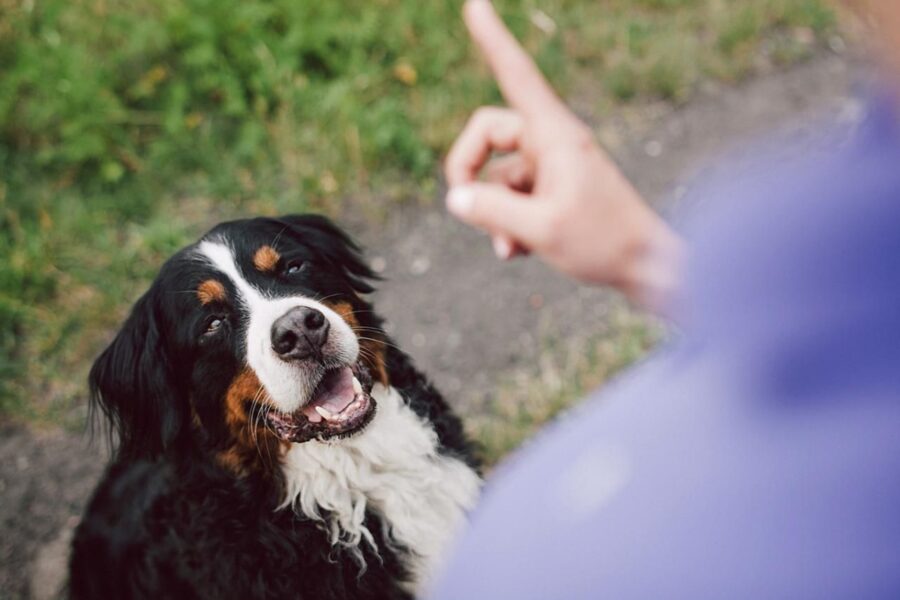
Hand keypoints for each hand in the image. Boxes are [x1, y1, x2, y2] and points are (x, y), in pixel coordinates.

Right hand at [444, 0, 683, 310]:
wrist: (645, 266)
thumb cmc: (603, 242)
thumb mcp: (541, 229)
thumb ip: (492, 212)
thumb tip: (455, 198)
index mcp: (555, 135)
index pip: (517, 77)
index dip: (494, 42)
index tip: (474, 5)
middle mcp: (551, 142)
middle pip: (488, 132)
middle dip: (469, 171)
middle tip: (462, 207)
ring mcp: (551, 167)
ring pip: (498, 176)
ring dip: (494, 214)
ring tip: (512, 248)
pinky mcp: (553, 190)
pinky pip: (513, 197)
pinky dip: (509, 223)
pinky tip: (519, 250)